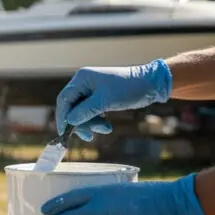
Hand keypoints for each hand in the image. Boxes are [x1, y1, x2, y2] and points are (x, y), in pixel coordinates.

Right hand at [55, 59, 171, 140]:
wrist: (151, 84)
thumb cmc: (128, 88)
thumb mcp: (105, 101)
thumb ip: (85, 111)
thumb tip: (69, 121)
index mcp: (82, 79)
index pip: (64, 99)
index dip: (63, 117)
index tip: (64, 133)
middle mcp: (84, 83)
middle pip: (72, 107)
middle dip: (80, 122)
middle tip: (89, 136)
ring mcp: (92, 90)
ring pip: (82, 112)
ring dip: (91, 123)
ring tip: (106, 129)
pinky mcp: (100, 97)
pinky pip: (91, 112)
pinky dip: (97, 120)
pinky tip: (107, 126)